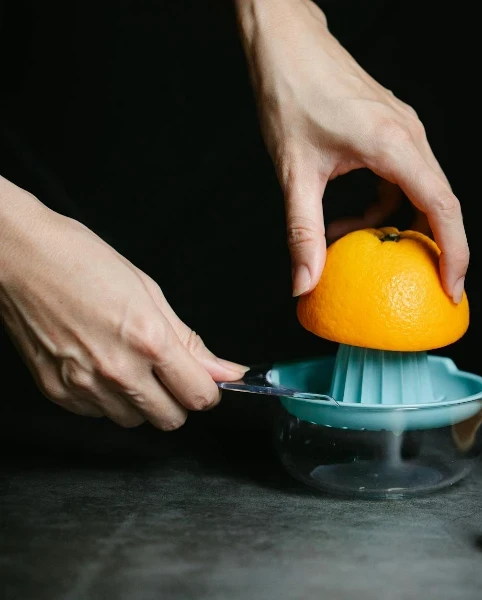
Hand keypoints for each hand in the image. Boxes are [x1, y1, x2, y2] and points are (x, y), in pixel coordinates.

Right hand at [0, 179, 246, 429]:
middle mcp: (117, 369)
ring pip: (133, 421)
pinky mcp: (57, 391)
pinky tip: (101, 367)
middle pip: (170, 419)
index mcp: (148, 340)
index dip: (208, 389)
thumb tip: (224, 370)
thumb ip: (188, 340)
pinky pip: (97, 414)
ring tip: (130, 365)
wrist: (20, 256)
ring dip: (141, 402)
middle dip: (178, 400)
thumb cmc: (82, 262)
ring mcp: (84, 384)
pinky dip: (106, 399)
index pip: (199, 396)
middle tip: (170, 374)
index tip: (205, 380)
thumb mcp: (150, 292)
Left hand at [234, 0, 468, 301]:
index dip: (454, 252)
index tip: (451, 287)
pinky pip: (404, 177)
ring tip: (359, 243)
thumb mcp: (293, 171)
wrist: (285, 40)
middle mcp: (409, 135)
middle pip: (441, 202)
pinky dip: (385, 203)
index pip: (442, 206)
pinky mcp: (393, 127)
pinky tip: (350, 215)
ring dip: (397, 222)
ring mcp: (404, 129)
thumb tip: (304, 282)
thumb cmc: (289, 91)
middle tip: (423, 285)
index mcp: (393, 144)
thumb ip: (303, 231)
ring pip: (422, 189)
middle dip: (435, 246)